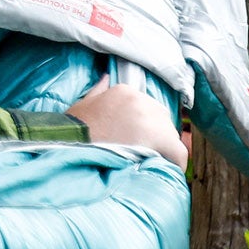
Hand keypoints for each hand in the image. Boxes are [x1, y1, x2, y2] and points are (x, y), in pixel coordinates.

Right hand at [66, 78, 188, 170]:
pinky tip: (165, 171)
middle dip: (154, 137)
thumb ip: (98, 91)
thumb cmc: (72, 132)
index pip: (147, 108)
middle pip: (161, 120)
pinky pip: (178, 152)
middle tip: (141, 154)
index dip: (142, 126)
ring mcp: (150, 118)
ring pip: (170, 136)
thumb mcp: (82, 105)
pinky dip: (174, 163)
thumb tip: (106, 77)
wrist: (70, 149)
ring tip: (147, 164)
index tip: (136, 140)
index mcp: (125, 91)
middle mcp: (141, 101)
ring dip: (162, 150)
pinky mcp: (159, 138)